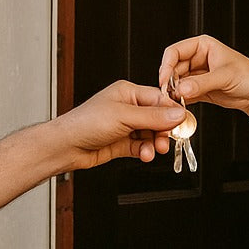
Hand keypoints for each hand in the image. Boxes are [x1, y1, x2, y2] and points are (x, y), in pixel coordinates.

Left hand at [53, 80, 188, 169]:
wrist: (66, 146)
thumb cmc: (85, 123)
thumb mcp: (124, 116)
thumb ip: (153, 117)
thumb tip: (177, 114)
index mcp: (128, 93)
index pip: (158, 99)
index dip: (171, 111)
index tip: (182, 122)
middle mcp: (127, 108)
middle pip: (157, 118)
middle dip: (163, 131)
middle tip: (166, 141)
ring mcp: (125, 126)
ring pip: (150, 134)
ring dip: (154, 143)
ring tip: (153, 150)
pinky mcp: (122, 143)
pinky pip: (141, 146)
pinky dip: (145, 151)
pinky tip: (145, 155)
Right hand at [158, 35, 248, 113]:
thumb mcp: (224, 76)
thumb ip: (202, 83)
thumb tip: (182, 89)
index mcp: (202, 46)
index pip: (175, 51)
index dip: (167, 65)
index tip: (165, 80)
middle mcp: (197, 59)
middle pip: (173, 68)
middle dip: (170, 82)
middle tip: (170, 95)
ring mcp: (197, 75)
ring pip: (176, 83)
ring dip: (174, 93)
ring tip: (176, 102)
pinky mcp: (198, 90)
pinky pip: (183, 94)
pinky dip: (180, 100)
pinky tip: (181, 106)